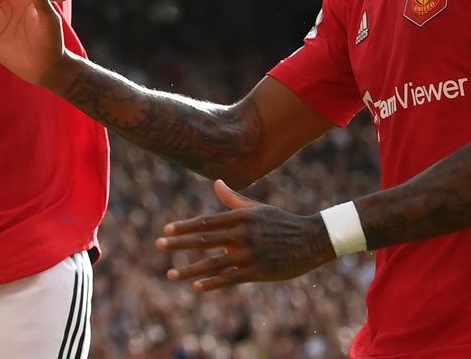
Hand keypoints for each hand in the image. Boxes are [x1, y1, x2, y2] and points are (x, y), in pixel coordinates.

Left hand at [155, 180, 333, 290]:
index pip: (206, 222)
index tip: (167, 229)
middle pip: (204, 240)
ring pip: (213, 263)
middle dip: (179, 243)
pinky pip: (230, 278)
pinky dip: (213, 283)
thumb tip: (216, 183)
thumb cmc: (281, 222)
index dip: (185, 226)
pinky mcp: (257, 272)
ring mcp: (249, 254)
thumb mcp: (257, 209)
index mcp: (241, 218)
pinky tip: (196, 287)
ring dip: (190, 270)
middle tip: (159, 245)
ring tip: (170, 274)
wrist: (311, 240)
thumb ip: (233, 199)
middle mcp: (242, 235)